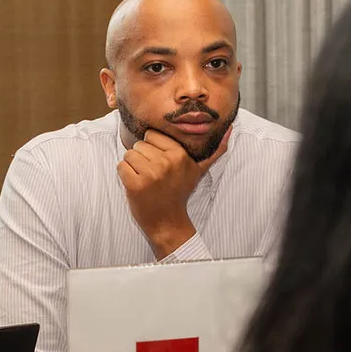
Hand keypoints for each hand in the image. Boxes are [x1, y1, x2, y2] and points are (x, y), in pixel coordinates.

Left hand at [115, 129, 226, 257]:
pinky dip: (124, 175)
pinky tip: (136, 185)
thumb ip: (215, 150)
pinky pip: (121, 166)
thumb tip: (229, 129)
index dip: (152, 148)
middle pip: (139, 144)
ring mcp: (151, 173)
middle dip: (142, 157)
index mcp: (180, 154)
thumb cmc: (180, 193)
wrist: (168, 221)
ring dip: (132, 166)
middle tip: (152, 174)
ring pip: (129, 154)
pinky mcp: (136, 184)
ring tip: (145, 179)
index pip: (152, 135)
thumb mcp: (199, 170)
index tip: (160, 163)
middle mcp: (166, 162)